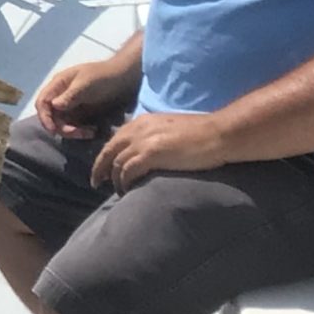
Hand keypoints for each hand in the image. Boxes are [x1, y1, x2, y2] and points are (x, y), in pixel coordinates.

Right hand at [35, 56, 137, 137]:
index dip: (44, 117)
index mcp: (58, 85)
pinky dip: (81, 131)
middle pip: (51, 116)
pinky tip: (93, 131)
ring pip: (62, 123)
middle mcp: (60, 96)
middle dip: (62, 127)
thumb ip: (70, 95)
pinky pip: (74, 126)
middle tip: (78, 133)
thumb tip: (53, 106)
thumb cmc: (102, 75)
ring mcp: (70, 105)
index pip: (42, 102)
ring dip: (73, 131)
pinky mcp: (80, 113)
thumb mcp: (86, 84)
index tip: (53, 130)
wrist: (122, 77)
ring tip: (90, 133)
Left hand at [89, 112, 229, 191]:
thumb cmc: (200, 134)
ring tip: (117, 191)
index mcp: (142, 121)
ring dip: (114, 179)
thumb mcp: (169, 129)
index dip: (107, 155)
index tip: (103, 168)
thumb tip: (146, 151)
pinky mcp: (150, 155)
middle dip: (100, 167)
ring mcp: (143, 141)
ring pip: (116, 163)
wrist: (217, 134)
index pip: (116, 139)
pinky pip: (127, 171)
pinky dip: (124, 183)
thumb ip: (154, 136)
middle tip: (96, 182)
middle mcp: (138, 129)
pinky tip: (127, 191)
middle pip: (109, 151)